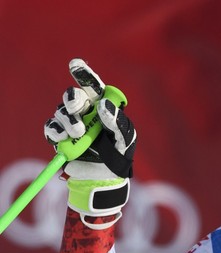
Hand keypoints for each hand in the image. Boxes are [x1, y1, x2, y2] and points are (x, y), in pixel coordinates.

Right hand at [44, 59, 136, 228]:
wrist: (106, 177)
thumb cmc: (119, 153)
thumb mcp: (125, 139)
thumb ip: (116, 122)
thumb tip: (103, 106)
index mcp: (102, 107)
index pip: (92, 86)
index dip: (83, 74)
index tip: (75, 64)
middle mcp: (85, 112)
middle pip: (73, 96)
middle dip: (72, 99)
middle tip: (77, 108)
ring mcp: (71, 124)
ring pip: (61, 112)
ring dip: (68, 120)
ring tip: (78, 133)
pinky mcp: (60, 138)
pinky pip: (52, 129)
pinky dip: (56, 131)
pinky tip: (63, 137)